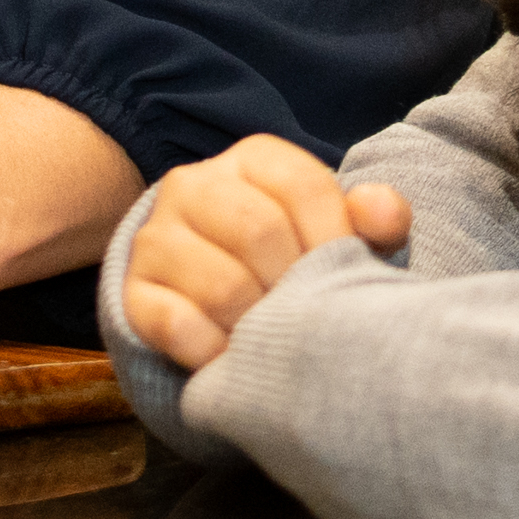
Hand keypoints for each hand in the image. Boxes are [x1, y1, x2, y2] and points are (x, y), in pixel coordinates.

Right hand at [115, 134, 409, 375]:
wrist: (217, 297)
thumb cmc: (293, 260)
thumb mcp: (336, 234)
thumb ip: (372, 219)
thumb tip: (386, 215)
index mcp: (252, 160)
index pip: (303, 185)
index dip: (334, 240)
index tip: (345, 277)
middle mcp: (194, 185)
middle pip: (259, 231)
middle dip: (293, 287)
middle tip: (307, 318)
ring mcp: (156, 238)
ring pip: (221, 285)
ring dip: (257, 326)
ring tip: (272, 340)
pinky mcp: (133, 293)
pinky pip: (177, 325)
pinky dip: (214, 352)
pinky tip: (231, 358)